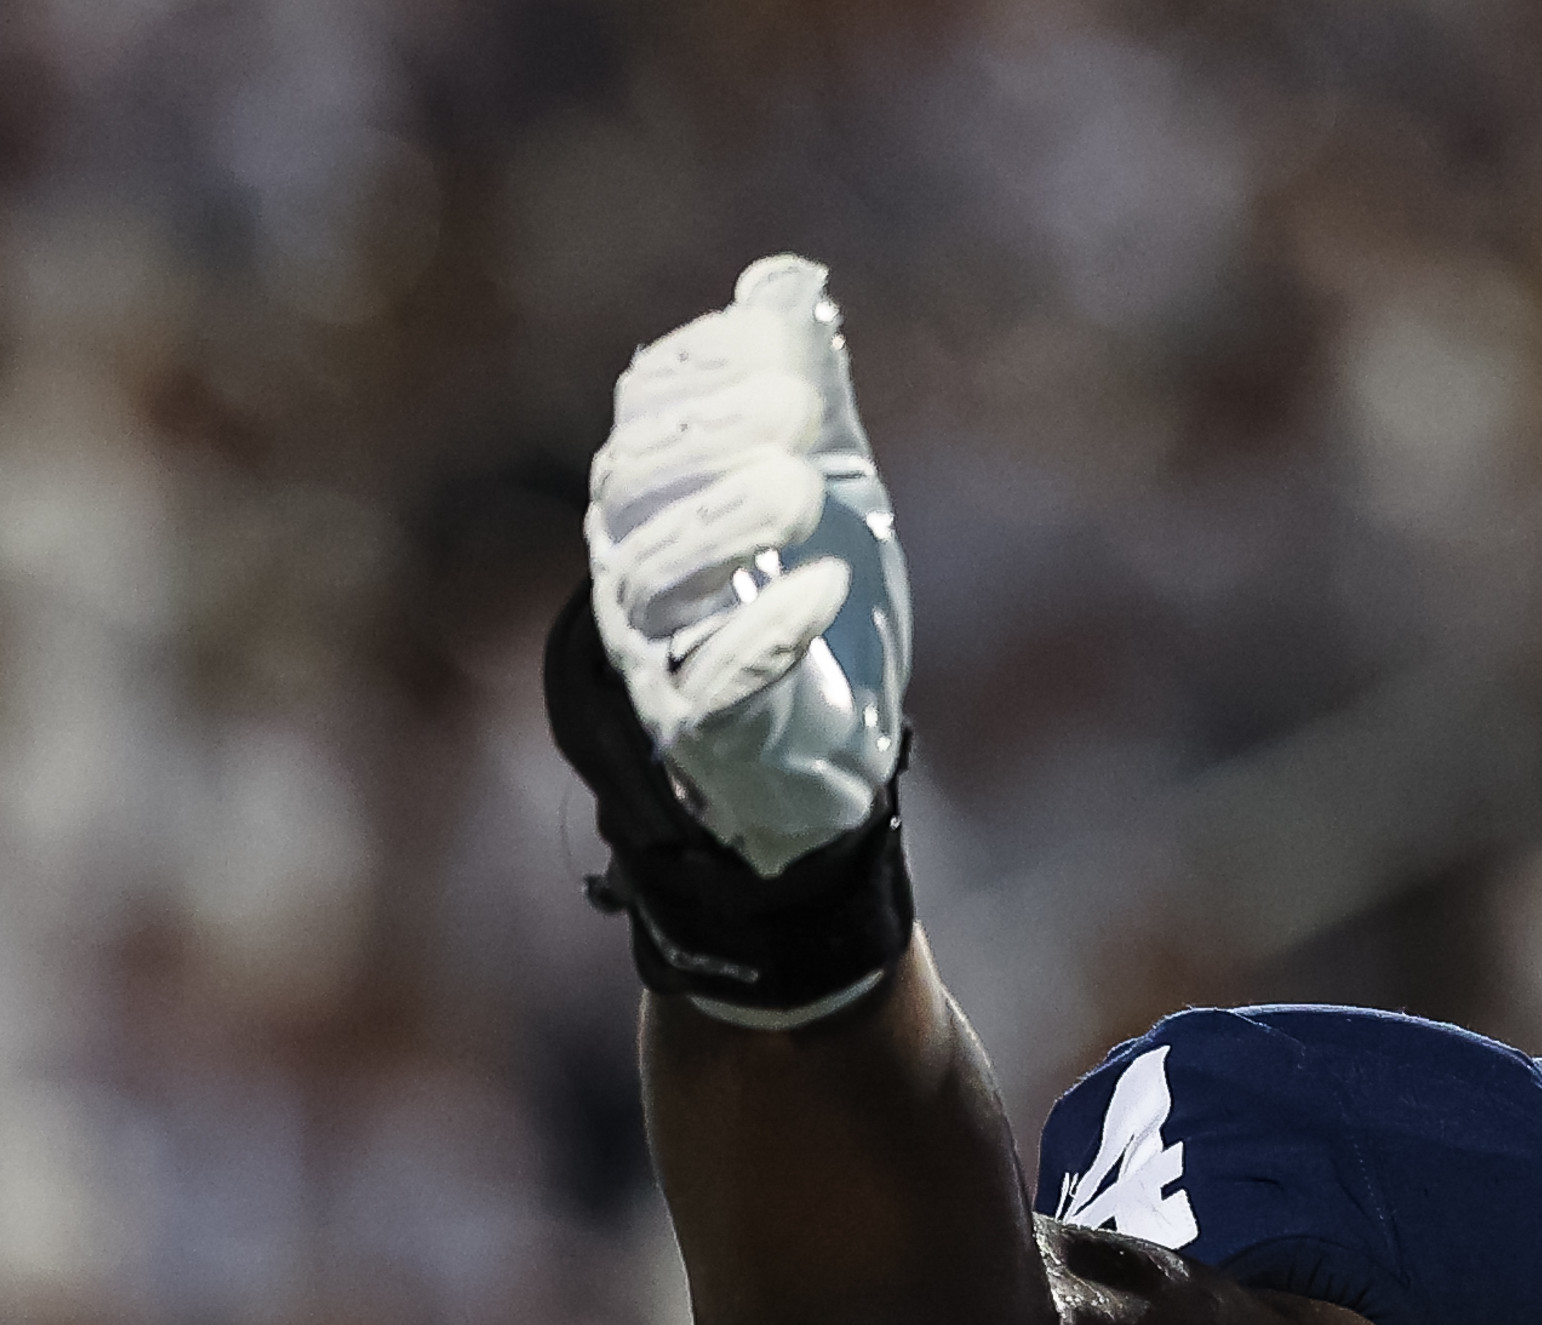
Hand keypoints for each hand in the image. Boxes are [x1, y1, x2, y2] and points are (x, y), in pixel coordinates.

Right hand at [584, 254, 908, 873]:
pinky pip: (711, 681)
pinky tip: (826, 589)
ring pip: (660, 578)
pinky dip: (765, 633)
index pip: (646, 409)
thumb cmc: (809, 588)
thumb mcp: (823, 473)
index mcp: (649, 485)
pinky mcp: (697, 724)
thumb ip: (803, 380)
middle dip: (713, 438)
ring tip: (804, 489)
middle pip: (637, 485)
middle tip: (801, 408)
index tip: (782, 341)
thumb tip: (792, 278)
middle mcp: (630, 559)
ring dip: (730, 526)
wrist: (823, 743)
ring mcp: (653, 645)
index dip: (705, 367)